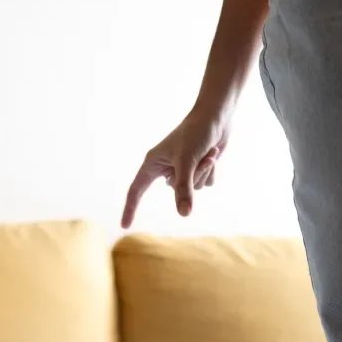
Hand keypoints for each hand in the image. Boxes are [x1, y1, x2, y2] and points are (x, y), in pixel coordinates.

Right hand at [121, 111, 229, 227]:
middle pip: (177, 191)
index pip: (136, 190)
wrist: (216, 115)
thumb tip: (184, 214)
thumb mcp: (186, 162)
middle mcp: (166, 168)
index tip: (125, 225)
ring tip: (208, 152)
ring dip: (204, 172)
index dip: (130, 208)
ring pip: (194, 189)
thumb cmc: (195, 133)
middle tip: (200, 156)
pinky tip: (212, 154)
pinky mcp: (197, 169)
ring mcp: (182, 169)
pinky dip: (211, 171)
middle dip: (193, 177)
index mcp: (153, 163)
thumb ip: (184, 189)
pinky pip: (205, 183)